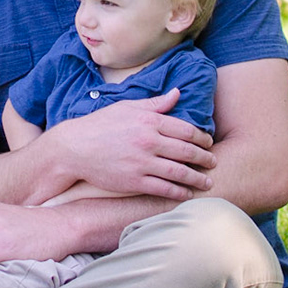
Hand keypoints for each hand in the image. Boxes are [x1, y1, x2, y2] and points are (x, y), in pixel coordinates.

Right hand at [44, 89, 214, 199]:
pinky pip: (164, 188)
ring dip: (197, 178)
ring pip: (180, 172)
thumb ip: (154, 103)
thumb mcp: (126, 107)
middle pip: (187, 151)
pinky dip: (179, 192)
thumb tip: (177, 93)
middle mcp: (149, 141)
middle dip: (205, 158)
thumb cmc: (100, 125)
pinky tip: (186, 194)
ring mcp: (142, 163)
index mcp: (149, 121)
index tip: (208, 143)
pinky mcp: (135, 181)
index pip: (185, 130)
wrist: (74, 148)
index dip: (201, 138)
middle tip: (213, 162)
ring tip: (207, 182)